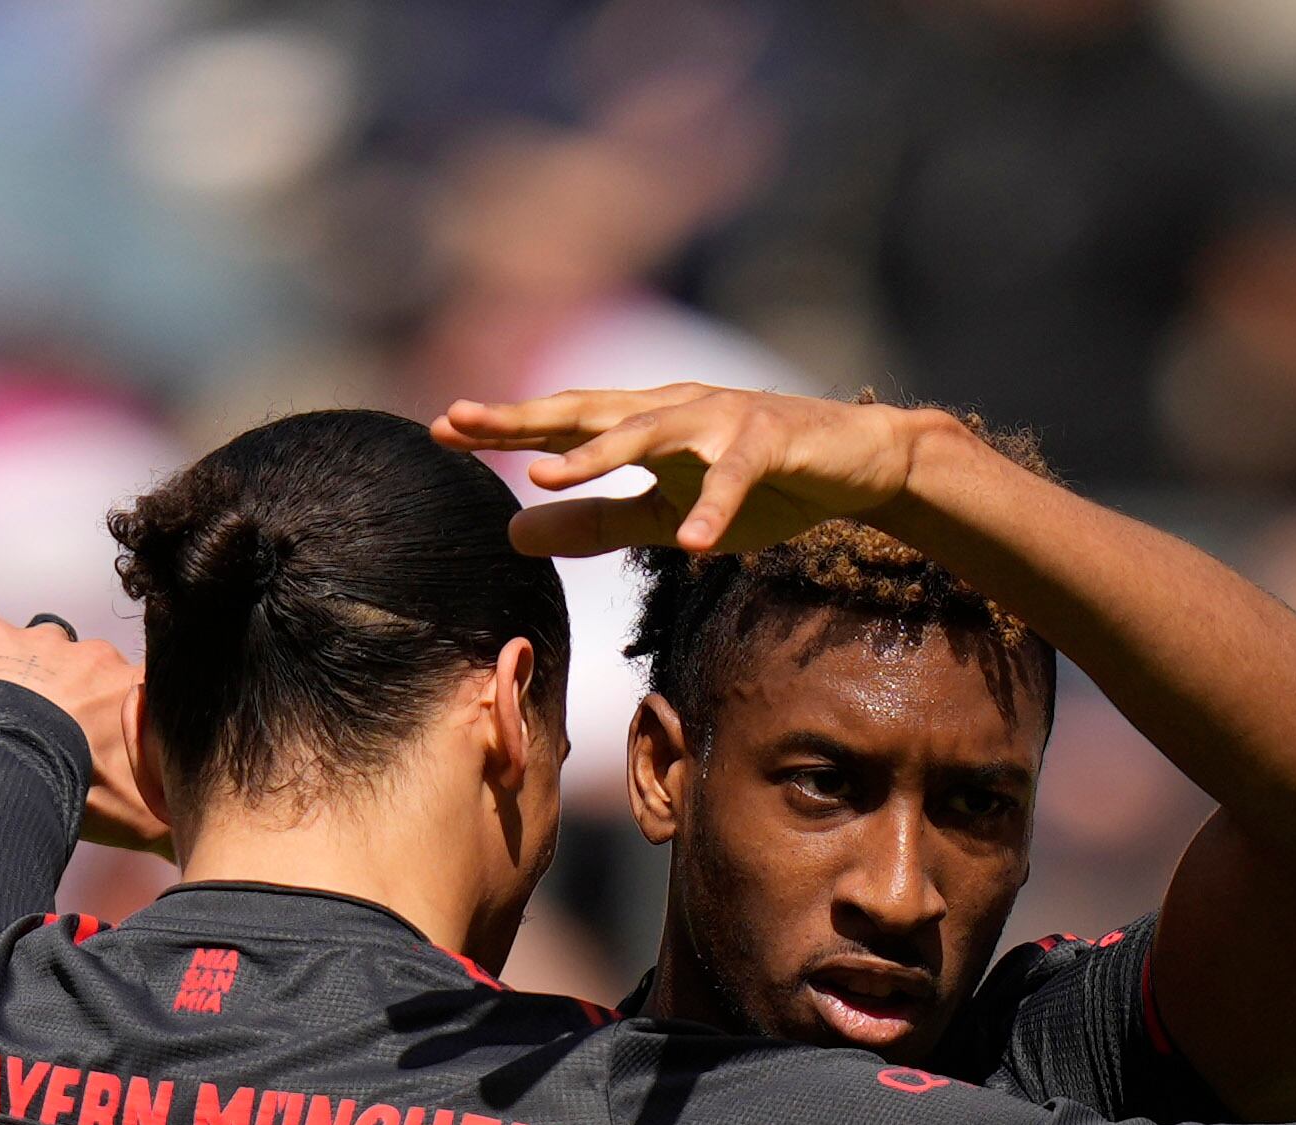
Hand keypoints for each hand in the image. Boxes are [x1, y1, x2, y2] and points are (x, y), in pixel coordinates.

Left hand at [0, 603, 172, 854]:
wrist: (22, 769)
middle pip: (87, 664)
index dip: (118, 709)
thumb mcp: (148, 822)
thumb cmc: (86, 794)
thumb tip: (187, 855)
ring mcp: (44, 642)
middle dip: (72, 690)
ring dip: (27, 666)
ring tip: (8, 700)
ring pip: (38, 642)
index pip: (139, 686)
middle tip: (51, 728)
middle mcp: (98, 657)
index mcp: (139, 689)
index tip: (101, 732)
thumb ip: (170, 826)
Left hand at [432, 385, 939, 556]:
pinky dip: (714, 509)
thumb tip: (514, 532)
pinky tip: (691, 545)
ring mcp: (722, 419)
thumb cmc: (759, 486)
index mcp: (645, 423)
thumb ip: (596, 522)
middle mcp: (674, 409)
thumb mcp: (666, 515)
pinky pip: (736, 480)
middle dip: (525, 418)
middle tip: (461, 421)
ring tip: (546, 474)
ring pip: (651, 431)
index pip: (563, 421)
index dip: (504, 425)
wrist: (855, 461)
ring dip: (600, 452)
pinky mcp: (772, 442)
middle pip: (589, 410)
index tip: (439, 429)